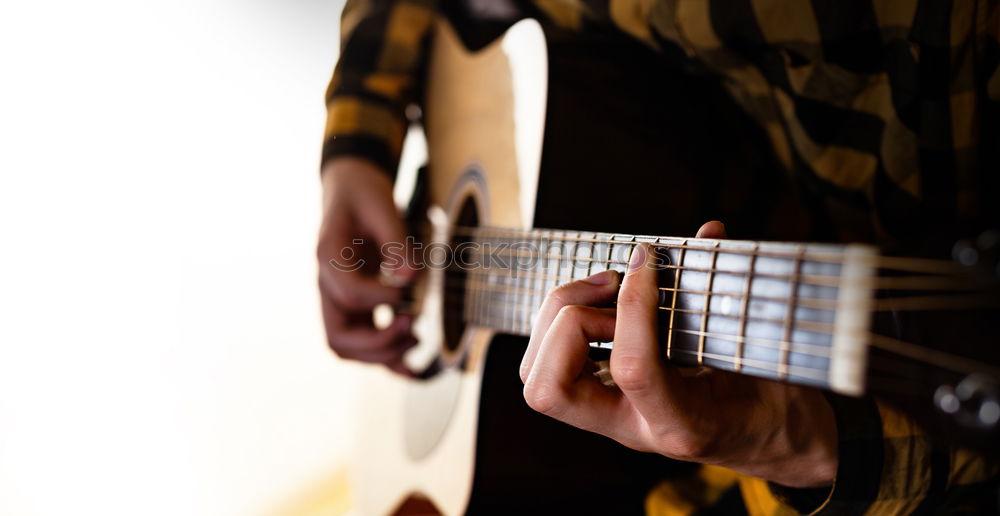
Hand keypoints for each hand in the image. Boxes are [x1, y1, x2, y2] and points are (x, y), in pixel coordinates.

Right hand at [317, 157, 416, 374]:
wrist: (350, 188)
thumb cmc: (363, 194)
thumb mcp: (381, 205)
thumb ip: (396, 241)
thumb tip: (411, 277)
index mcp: (328, 256)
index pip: (348, 293)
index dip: (381, 298)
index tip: (409, 290)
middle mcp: (328, 285)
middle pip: (339, 336)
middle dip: (378, 341)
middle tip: (411, 324)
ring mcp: (339, 300)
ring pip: (348, 347)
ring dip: (382, 353)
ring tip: (416, 338)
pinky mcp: (355, 307)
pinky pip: (364, 344)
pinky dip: (386, 360)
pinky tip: (412, 367)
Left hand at [520, 221, 837, 487]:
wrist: (775, 444)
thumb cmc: (776, 400)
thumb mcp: (766, 354)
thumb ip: (736, 298)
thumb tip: (709, 231)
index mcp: (680, 425)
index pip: (633, 371)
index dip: (634, 307)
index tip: (649, 261)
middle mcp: (632, 429)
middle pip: (549, 389)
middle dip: (570, 321)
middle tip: (614, 285)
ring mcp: (611, 420)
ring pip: (537, 381)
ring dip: (557, 320)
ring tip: (606, 288)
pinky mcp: (601, 403)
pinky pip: (551, 366)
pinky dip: (562, 323)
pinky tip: (604, 301)